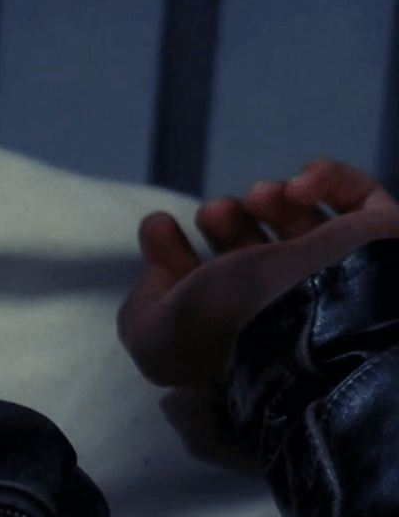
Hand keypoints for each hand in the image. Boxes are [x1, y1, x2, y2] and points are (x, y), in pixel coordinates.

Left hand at [119, 157, 398, 388]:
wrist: (325, 320)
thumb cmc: (237, 328)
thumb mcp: (156, 338)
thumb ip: (142, 312)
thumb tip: (159, 280)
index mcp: (247, 333)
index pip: (210, 294)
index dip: (174, 256)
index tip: (158, 225)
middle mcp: (296, 305)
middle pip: (255, 254)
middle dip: (224, 222)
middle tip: (215, 215)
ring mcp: (344, 271)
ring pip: (305, 223)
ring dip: (267, 198)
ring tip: (257, 200)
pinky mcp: (386, 239)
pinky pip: (362, 198)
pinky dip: (326, 178)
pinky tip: (299, 187)